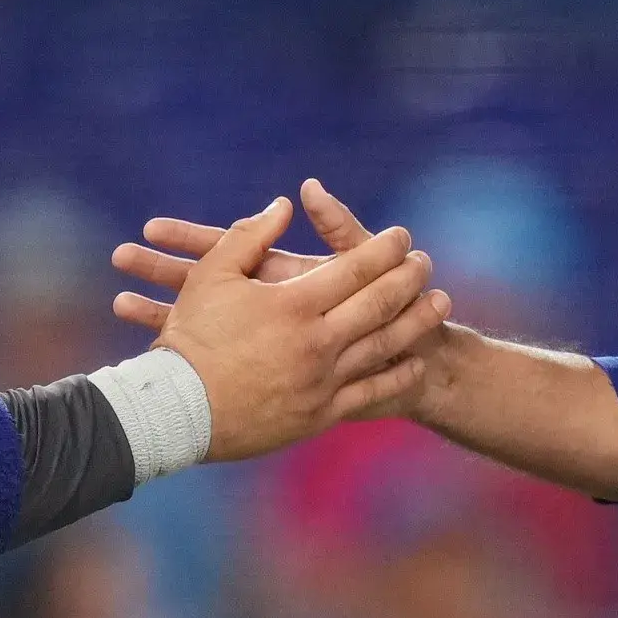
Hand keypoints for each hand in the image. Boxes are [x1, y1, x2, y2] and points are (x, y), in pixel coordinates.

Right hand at [130, 192, 449, 461]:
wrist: (177, 411)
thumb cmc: (190, 337)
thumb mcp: (212, 276)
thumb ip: (250, 235)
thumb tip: (284, 204)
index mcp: (294, 303)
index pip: (355, 268)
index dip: (384, 249)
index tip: (402, 236)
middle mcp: (318, 341)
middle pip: (380, 303)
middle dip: (409, 278)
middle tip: (427, 262)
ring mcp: (323, 380)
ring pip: (384, 345)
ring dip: (416, 321)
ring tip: (440, 303)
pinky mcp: (320, 413)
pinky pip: (370, 392)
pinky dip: (397, 374)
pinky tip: (413, 361)